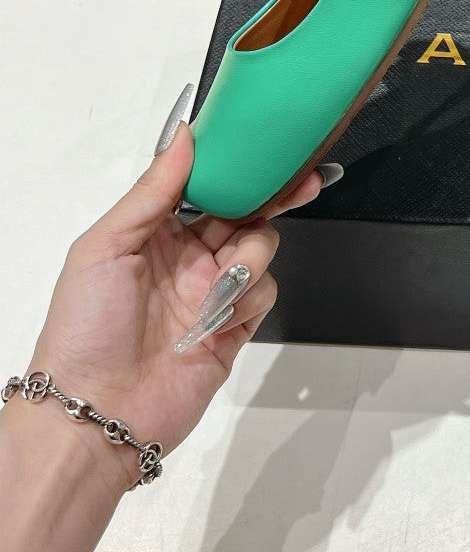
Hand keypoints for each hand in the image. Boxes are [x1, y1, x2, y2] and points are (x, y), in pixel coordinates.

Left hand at [24, 95, 325, 479]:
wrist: (97, 415)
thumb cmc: (84, 330)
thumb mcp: (105, 245)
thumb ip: (151, 189)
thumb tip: (183, 136)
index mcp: (154, 231)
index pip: (206, 184)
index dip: (236, 164)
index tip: (263, 145)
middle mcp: (187, 257)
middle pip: (245, 210)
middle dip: (274, 195)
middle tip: (303, 181)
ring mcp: (212, 292)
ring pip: (261, 248)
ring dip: (251, 257)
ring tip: (223, 282)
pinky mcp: (234, 327)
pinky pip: (265, 293)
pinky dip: (250, 298)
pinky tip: (222, 316)